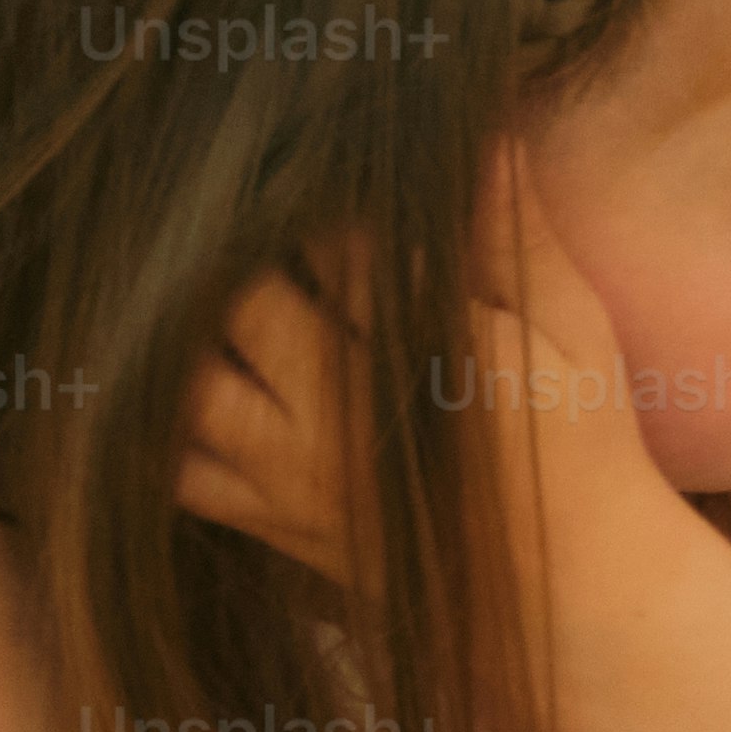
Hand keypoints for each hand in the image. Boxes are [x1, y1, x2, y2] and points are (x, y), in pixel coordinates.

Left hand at [168, 153, 700, 656]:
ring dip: (167, 325)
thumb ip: (513, 235)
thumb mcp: (573, 332)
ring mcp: (290, 479)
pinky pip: (174, 473)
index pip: (329, 241)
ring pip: (177, 388)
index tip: (293, 135)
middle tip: (222, 189)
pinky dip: (145, 422)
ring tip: (170, 267)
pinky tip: (149, 371)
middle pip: (228, 303)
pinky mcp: (272, 523)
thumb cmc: (585, 451)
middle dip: (224, 241)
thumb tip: (476, 133)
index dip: (305, 181)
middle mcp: (335, 421)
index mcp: (415, 360)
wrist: (574, 599)